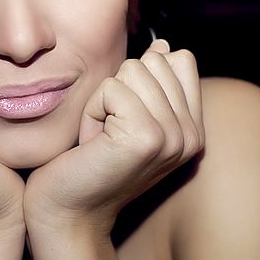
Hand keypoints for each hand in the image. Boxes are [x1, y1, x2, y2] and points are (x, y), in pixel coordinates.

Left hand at [23, 40, 204, 235]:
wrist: (66, 213)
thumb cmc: (88, 164)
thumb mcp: (128, 120)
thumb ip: (151, 86)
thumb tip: (163, 46)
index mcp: (193, 130)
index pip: (180, 60)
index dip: (139, 78)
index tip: (123, 118)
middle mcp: (191, 135)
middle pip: (153, 61)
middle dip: (118, 89)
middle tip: (108, 131)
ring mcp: (173, 137)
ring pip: (132, 70)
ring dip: (103, 101)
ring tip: (100, 138)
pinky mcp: (147, 137)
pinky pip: (112, 88)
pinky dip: (91, 111)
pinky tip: (92, 144)